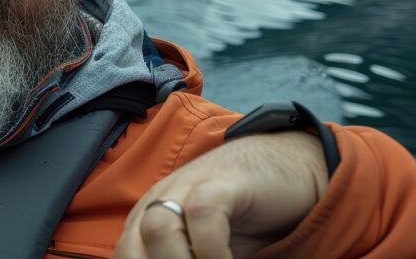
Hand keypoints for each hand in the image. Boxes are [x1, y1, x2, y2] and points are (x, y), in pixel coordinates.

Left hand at [113, 131, 327, 258]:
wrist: (291, 166)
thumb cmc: (245, 218)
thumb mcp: (205, 249)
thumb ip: (185, 258)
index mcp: (148, 220)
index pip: (125, 257)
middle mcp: (160, 202)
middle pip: (130, 249)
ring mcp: (187, 186)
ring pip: (156, 228)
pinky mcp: (220, 181)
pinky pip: (202, 215)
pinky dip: (212, 251)